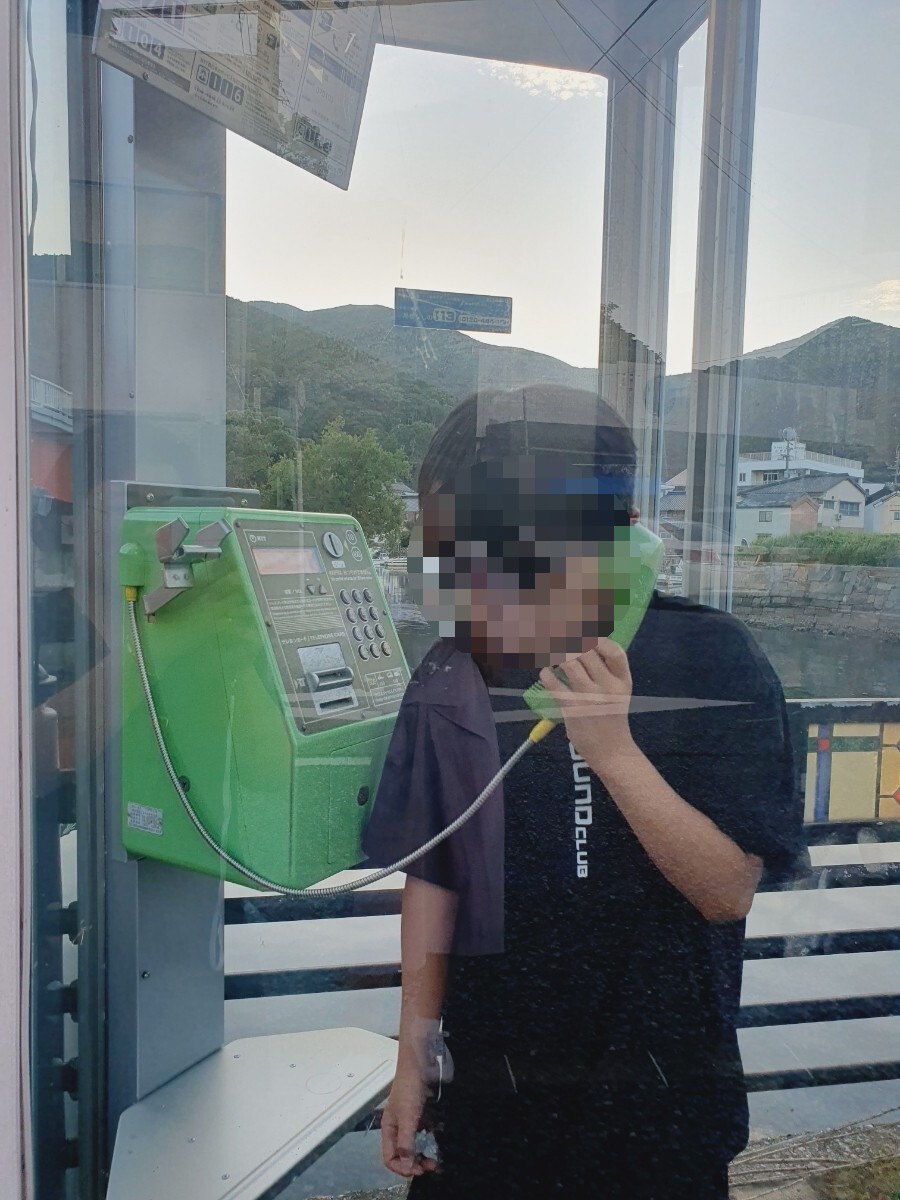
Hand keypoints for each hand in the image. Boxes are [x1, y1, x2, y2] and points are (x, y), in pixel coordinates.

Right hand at [381, 1068, 437, 1177]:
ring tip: (435, 1159)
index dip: (402, 1167)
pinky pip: (425, 1130)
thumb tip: (406, 1167)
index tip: (419, 1170)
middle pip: (403, 1153)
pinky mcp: (422, 1111)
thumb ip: (406, 1143)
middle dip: (415, 1163)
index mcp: (388, 1128)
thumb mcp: (407, 1118)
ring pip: (415, 1144)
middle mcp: (398, 1126)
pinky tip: (437, 1134)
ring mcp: (410, 1118)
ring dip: (423, 1153)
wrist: (422, 1062)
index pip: (390, 1157)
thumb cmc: (410, 1088)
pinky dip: (430, 1136)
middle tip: (431, 1166)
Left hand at [538, 638, 634, 767]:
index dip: (598, 638)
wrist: (611, 751)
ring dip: (558, 655)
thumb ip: (607, 670)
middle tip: (559, 636)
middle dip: (570, 641)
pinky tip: (547, 672)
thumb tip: (586, 641)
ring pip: (569, 662)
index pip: (613, 650)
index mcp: (623, 681)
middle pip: (587, 651)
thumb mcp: (619, 692)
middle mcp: (608, 686)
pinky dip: (547, 673)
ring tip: (554, 654)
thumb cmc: (612, 718)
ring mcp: (589, 697)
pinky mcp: (571, 708)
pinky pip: (553, 682)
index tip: (585, 632)